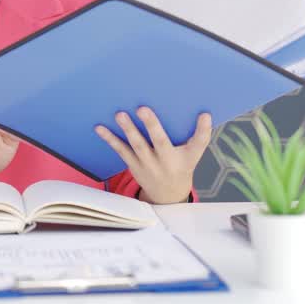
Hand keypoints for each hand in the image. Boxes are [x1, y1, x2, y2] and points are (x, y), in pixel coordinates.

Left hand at [95, 108, 212, 203]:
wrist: (166, 195)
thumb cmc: (181, 165)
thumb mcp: (193, 154)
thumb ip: (198, 135)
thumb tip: (204, 112)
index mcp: (185, 157)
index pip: (198, 144)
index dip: (203, 130)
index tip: (204, 114)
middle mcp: (167, 162)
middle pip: (160, 142)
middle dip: (151, 125)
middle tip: (142, 108)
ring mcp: (149, 165)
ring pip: (137, 146)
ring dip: (127, 129)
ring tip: (119, 114)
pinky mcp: (134, 165)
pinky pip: (121, 150)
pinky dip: (110, 139)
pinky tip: (99, 128)